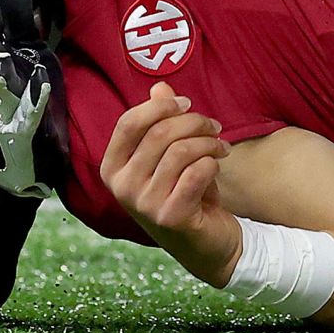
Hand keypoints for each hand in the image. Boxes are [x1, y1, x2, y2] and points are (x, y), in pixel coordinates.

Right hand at [100, 81, 238, 284]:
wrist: (208, 244)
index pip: (128, 123)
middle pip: (159, 132)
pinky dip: (212, 163)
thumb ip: (162, 121)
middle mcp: (122, 188)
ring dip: (208, 142)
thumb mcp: (170, 155)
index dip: (160, 106)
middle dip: (194, 122)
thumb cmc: (186, 192)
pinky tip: (217, 166)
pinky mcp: (170, 217)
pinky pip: (196, 172)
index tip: (186, 103)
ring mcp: (144, 205)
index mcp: (112, 169)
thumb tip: (160, 88)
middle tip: (213, 127)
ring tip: (221, 146)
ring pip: (180, 150)